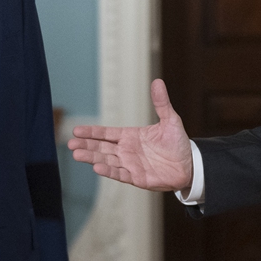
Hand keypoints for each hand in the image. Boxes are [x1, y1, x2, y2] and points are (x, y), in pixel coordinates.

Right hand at [69, 79, 193, 191]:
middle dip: (86, 145)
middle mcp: (127, 151)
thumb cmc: (178, 143)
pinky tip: (96, 167)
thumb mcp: (170, 120)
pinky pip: (120, 173)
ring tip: (77, 154)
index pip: (107, 133)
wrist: (190, 166)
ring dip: (92, 157)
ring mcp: (130, 165)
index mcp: (131, 136)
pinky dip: (109, 170)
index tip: (77, 130)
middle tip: (70, 143)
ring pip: (106, 160)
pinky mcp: (137, 178)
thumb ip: (161, 103)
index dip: (92, 132)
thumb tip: (158, 81)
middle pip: (102, 147)